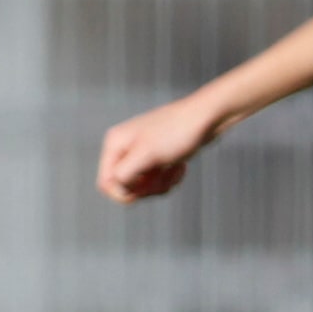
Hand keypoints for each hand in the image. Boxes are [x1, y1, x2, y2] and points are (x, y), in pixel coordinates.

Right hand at [96, 96, 216, 203]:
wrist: (206, 118)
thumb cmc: (177, 132)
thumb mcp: (147, 155)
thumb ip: (124, 173)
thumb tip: (116, 187)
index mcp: (115, 144)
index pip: (106, 183)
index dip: (123, 193)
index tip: (144, 191)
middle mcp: (124, 148)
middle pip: (125, 187)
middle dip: (146, 189)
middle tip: (162, 180)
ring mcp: (141, 153)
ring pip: (143, 186)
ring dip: (160, 185)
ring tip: (174, 170)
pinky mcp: (157, 157)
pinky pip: (157, 180)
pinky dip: (169, 179)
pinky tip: (179, 168)